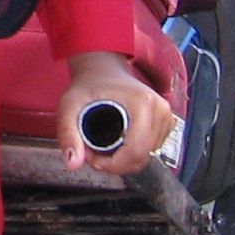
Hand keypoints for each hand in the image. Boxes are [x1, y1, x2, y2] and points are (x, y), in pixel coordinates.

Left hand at [58, 51, 174, 177]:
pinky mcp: (166, 124)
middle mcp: (160, 110)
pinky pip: (151, 152)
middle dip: (115, 164)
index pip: (136, 150)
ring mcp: (166, 117)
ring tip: (102, 147)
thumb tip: (72, 163)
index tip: (92, 159)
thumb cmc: (88, 84)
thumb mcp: (70, 105)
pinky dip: (133, 156)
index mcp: (143, 103)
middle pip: (142, 157)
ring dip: (123, 161)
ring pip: (147, 157)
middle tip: (93, 153)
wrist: (103, 70)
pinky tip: (116, 146)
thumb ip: (68, 133)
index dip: (112, 164)